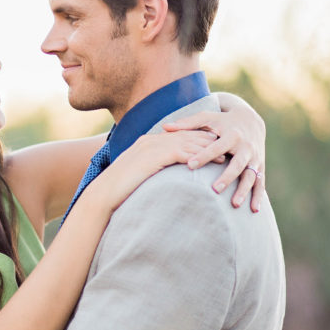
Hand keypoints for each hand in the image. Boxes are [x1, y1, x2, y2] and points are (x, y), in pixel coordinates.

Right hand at [88, 129, 219, 211]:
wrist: (104, 193)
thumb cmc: (118, 189)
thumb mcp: (137, 175)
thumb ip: (150, 170)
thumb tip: (158, 177)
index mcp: (146, 142)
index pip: (176, 136)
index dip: (195, 139)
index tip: (210, 143)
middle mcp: (151, 140)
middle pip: (185, 136)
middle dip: (205, 139)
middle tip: (224, 144)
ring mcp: (152, 146)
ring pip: (187, 143)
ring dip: (207, 148)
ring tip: (224, 155)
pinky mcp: (155, 156)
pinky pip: (182, 153)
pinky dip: (199, 156)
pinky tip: (212, 162)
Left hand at [163, 92, 265, 211]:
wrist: (250, 120)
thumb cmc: (222, 121)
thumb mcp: (207, 118)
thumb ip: (187, 123)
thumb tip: (164, 127)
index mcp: (232, 135)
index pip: (216, 146)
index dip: (203, 156)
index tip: (190, 165)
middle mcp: (246, 147)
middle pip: (237, 163)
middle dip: (227, 177)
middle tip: (214, 189)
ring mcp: (255, 158)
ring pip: (251, 176)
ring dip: (244, 190)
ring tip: (234, 204)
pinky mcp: (260, 166)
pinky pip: (260, 183)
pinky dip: (258, 196)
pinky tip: (253, 210)